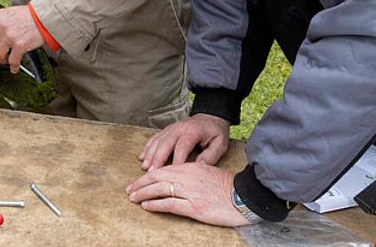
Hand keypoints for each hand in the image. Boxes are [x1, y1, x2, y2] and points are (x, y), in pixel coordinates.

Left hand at [0, 5, 43, 71]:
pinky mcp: (20, 46)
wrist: (43, 18)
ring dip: (1, 60)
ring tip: (5, 59)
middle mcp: (0, 27)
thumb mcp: (6, 14)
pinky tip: (14, 67)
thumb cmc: (26, 16)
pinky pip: (12, 61)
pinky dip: (13, 67)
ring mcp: (9, 37)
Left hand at [126, 162, 249, 226]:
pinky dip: (155, 204)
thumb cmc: (229, 187)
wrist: (246, 197)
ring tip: (133, 198)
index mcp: (191, 168)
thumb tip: (178, 177)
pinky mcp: (195, 207)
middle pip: (157, 177)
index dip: (147, 176)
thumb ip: (193, 173)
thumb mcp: (209, 173)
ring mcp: (191, 192)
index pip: (163, 169)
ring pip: (160, 189)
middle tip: (129, 190)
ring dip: (143, 193)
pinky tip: (146, 206)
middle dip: (140, 184)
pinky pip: (170, 204)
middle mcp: (188, 177)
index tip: (137, 181)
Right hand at [140, 113, 230, 169]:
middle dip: (157, 159)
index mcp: (193, 131)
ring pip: (157, 141)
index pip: (182, 147)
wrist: (211, 117)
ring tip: (144, 168)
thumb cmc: (216, 133)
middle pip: (165, 144)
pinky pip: (154, 138)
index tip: (172, 175)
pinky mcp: (167, 130)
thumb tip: (198, 167)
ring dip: (149, 155)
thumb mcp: (220, 144)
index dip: (176, 161)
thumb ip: (211, 156)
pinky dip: (147, 148)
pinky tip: (141, 158)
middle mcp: (179, 128)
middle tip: (151, 173)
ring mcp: (171, 128)